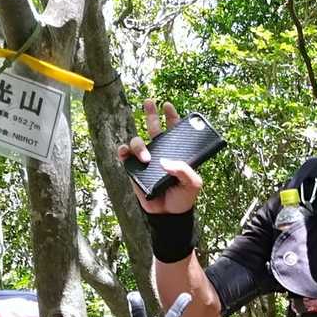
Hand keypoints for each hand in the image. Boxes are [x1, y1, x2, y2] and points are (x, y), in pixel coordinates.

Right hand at [116, 100, 202, 214]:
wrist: (169, 215)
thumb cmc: (183, 198)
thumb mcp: (193, 183)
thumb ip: (184, 170)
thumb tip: (165, 162)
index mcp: (176, 152)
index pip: (174, 130)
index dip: (171, 116)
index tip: (168, 105)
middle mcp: (160, 152)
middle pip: (153, 127)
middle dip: (150, 113)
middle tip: (149, 102)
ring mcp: (146, 160)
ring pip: (138, 141)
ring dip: (139, 144)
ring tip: (146, 158)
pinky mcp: (134, 169)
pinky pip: (125, 155)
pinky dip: (123, 151)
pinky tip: (126, 152)